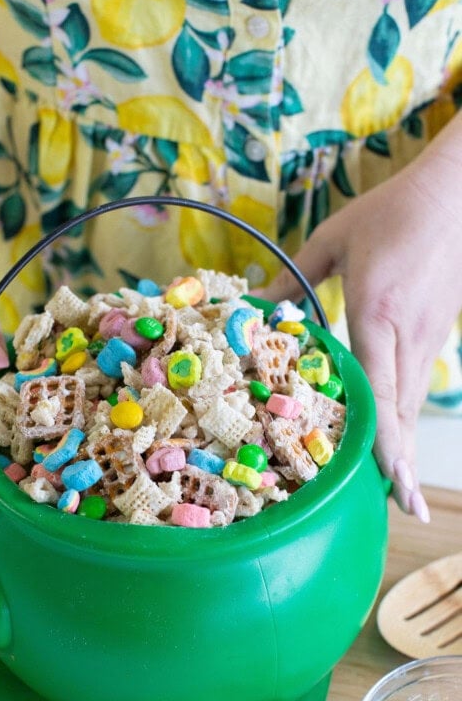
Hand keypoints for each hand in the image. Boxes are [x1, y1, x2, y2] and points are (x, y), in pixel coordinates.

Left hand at [256, 154, 461, 519]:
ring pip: (413, 402)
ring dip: (405, 445)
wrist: (455, 193)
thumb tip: (257, 308)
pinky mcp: (436, 334)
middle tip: (401, 507)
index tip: (391, 481)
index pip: (382, 390)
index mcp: (378, 314)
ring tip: (400, 488)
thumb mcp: (334, 240)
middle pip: (404, 411)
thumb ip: (294, 279)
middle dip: (403, 462)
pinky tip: (396, 435)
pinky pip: (416, 385)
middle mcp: (408, 336)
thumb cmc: (392, 212)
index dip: (386, 440)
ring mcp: (428, 338)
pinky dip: (405, 416)